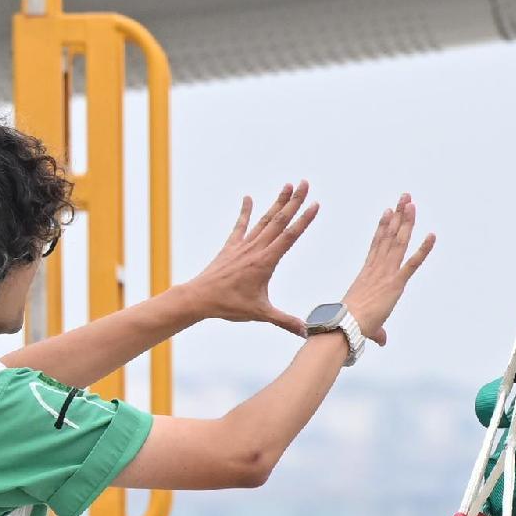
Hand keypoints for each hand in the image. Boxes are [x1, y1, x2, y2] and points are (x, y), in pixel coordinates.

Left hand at [186, 184, 319, 334]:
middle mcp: (255, 249)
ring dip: (277, 202)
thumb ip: (285, 321)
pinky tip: (248, 198)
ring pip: (264, 220)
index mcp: (265, 262)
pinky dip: (245, 212)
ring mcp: (243, 246)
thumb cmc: (229, 305)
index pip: (290, 236)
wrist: (199, 298)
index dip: (304, 220)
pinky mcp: (231, 247)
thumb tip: (306, 331)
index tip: (316, 204)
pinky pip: (240, 225)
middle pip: (279, 220)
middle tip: (305, 183)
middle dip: (294, 201)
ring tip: (288, 185)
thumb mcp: (261, 314)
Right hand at [338, 195, 435, 343]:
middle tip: (404, 198)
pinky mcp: (396, 284)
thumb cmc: (349, 327)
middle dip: (398, 216)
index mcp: (367, 274)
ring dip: (406, 222)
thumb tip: (382, 341)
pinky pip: (412, 263)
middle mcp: (377, 269)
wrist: (345, 326)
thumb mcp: (368, 327)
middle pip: (389, 237)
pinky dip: (423, 249)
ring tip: (411, 204)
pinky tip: (432, 235)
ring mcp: (386, 274)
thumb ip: (378, 331)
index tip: (388, 212)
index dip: (384, 227)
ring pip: (398, 242)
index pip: (377, 245)